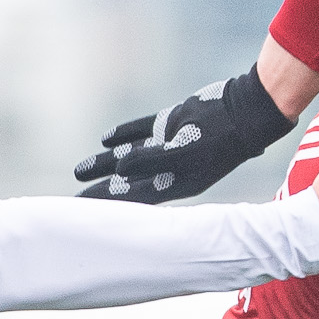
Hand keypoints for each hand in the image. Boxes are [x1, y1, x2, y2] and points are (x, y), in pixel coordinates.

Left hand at [75, 64, 295, 199]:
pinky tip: (105, 139)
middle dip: (100, 187)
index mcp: (175, 183)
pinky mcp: (170, 123)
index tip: (82, 208)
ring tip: (79, 169)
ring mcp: (169, 145)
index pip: (132, 198)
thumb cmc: (218, 138)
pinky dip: (123, 134)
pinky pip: (141, 131)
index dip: (107, 203)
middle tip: (74, 195)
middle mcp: (170, 168)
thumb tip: (119, 170)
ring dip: (105, 162)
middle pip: (127, 181)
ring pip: (129, 156)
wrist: (244, 109)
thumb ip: (149, 162)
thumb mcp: (182, 153)